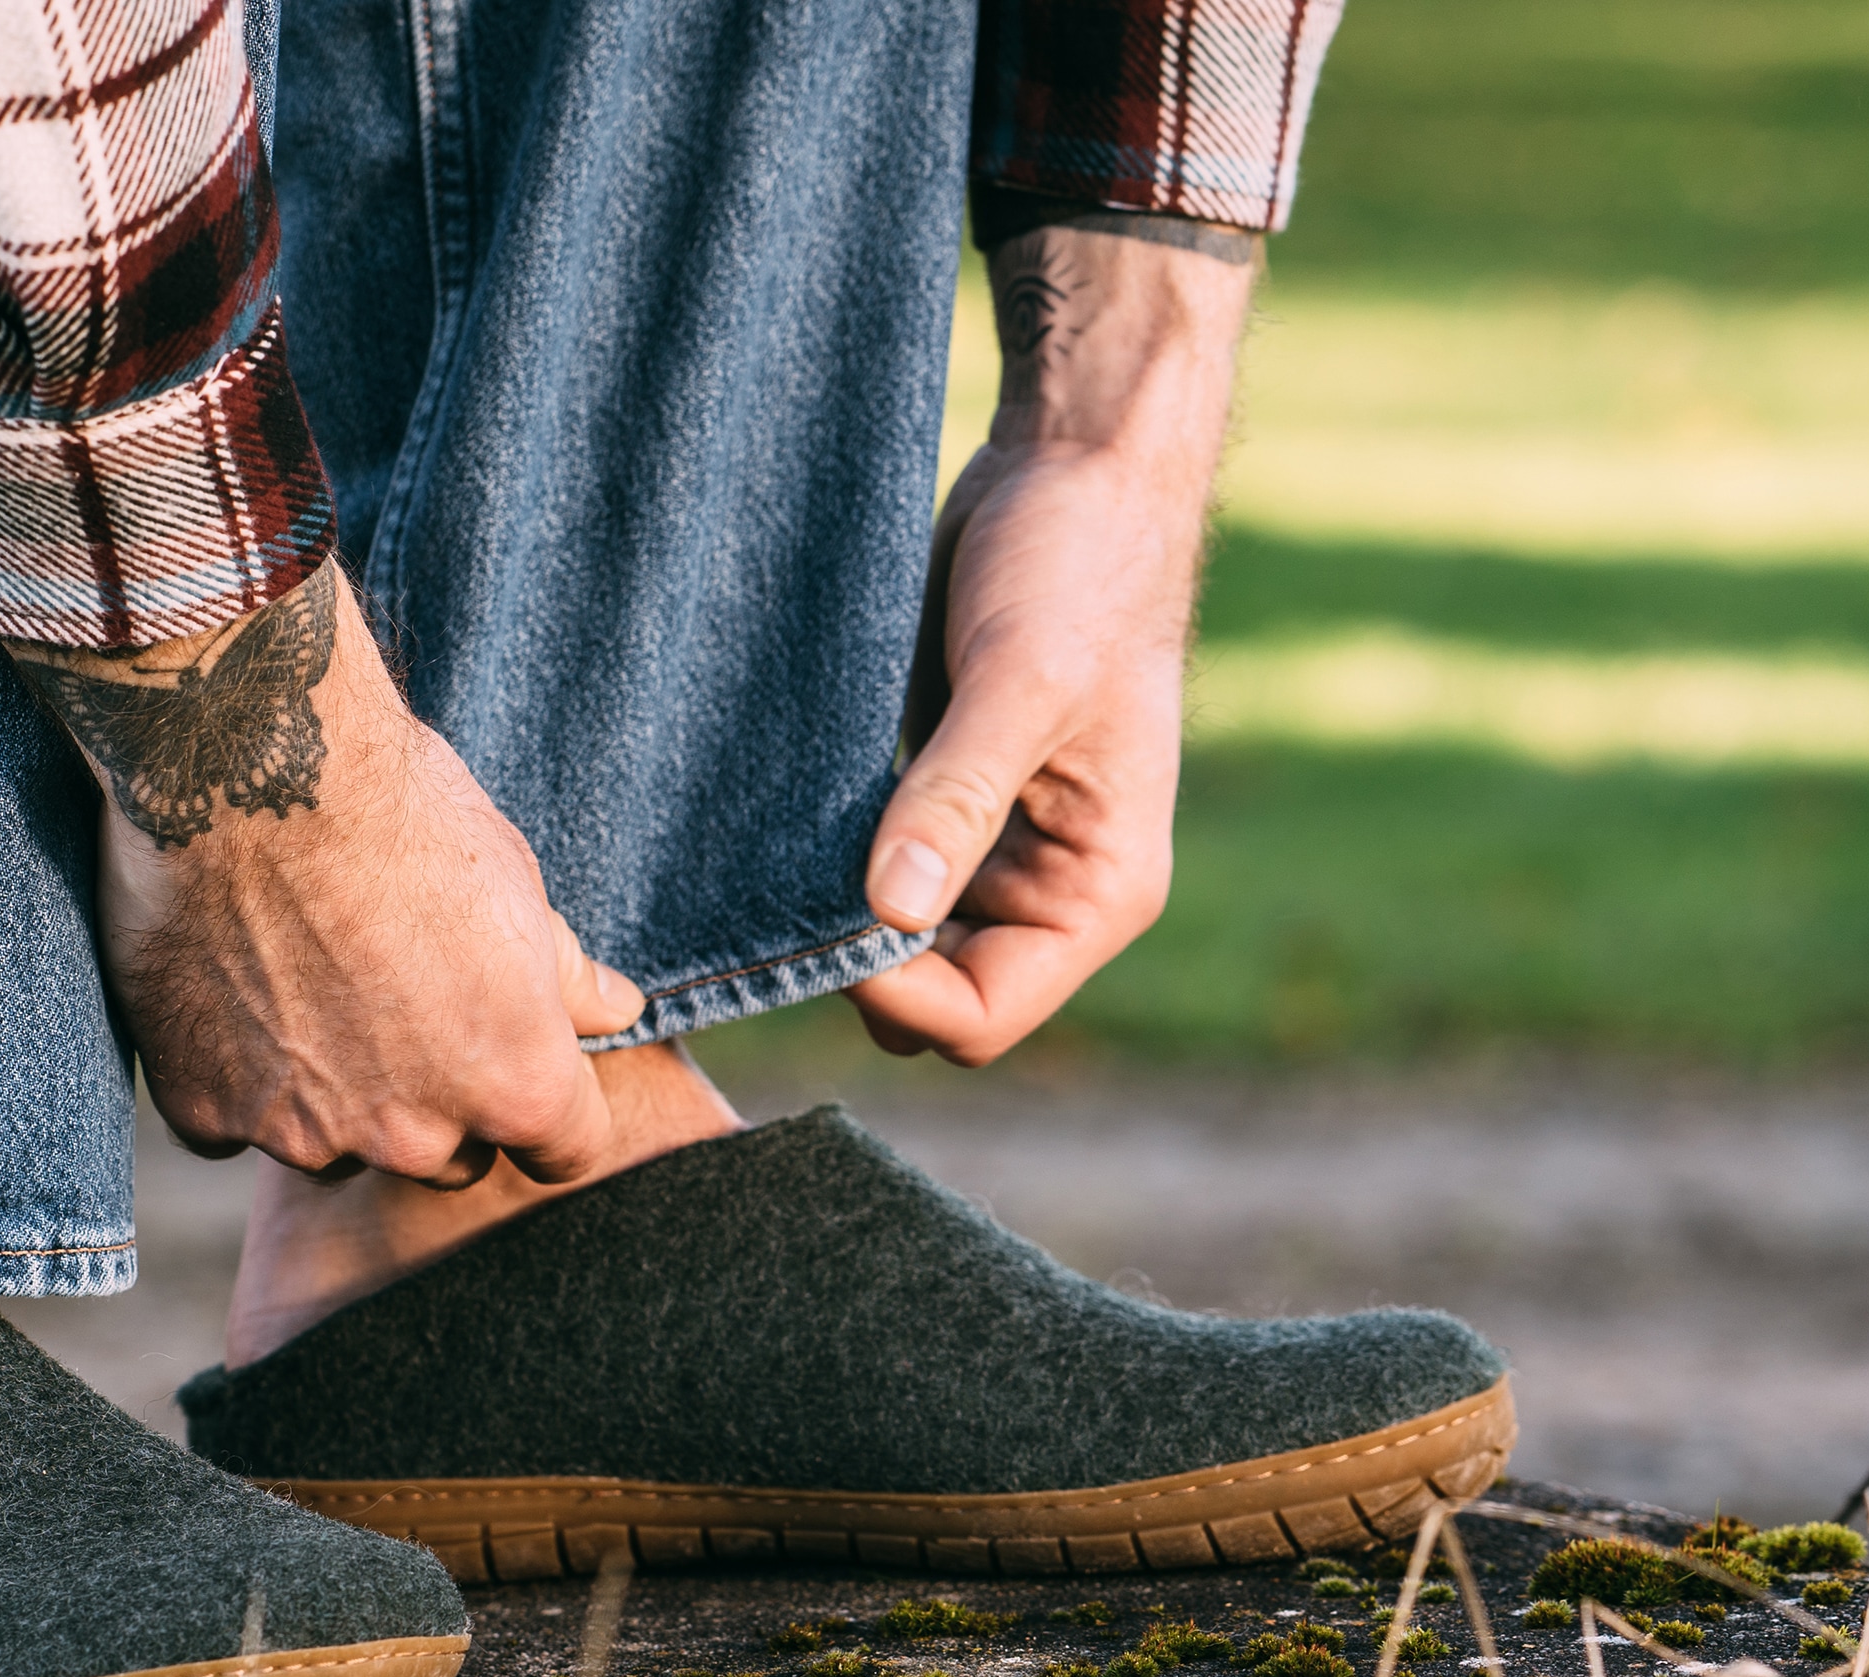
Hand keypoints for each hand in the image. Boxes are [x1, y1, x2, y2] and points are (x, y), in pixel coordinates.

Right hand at [11, 564, 643, 1186]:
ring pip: (334, 1144)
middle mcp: (415, 1136)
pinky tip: (229, 995)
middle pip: (445, 1157)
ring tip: (301, 981)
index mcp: (516, 1084)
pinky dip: (231, 1081)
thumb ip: (565, 976)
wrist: (252, 764)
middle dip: (433, 1103)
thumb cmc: (400, 811)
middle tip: (393, 1003)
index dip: (543, 1103)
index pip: (563, 1150)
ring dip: (329, 1093)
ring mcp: (304, 1135)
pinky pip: (230, 1125)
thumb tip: (616, 1012)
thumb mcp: (513, 882)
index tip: (513, 1061)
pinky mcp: (206, 1112)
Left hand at [849, 221, 1253, 1064]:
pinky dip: (823, 867)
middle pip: (930, 998)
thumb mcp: (1024, 681)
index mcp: (1099, 891)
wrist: (1074, 467)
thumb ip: (958, 798)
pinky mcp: (938, 805)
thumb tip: (892, 912)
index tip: (822, 917)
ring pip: (891, 945)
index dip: (895, 994)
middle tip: (772, 890)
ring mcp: (992, 854)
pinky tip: (775, 820)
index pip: (982, 1017)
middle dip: (855, 963)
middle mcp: (1050, 892)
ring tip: (768, 852)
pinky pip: (871, 877)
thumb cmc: (1080, 564)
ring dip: (830, 916)